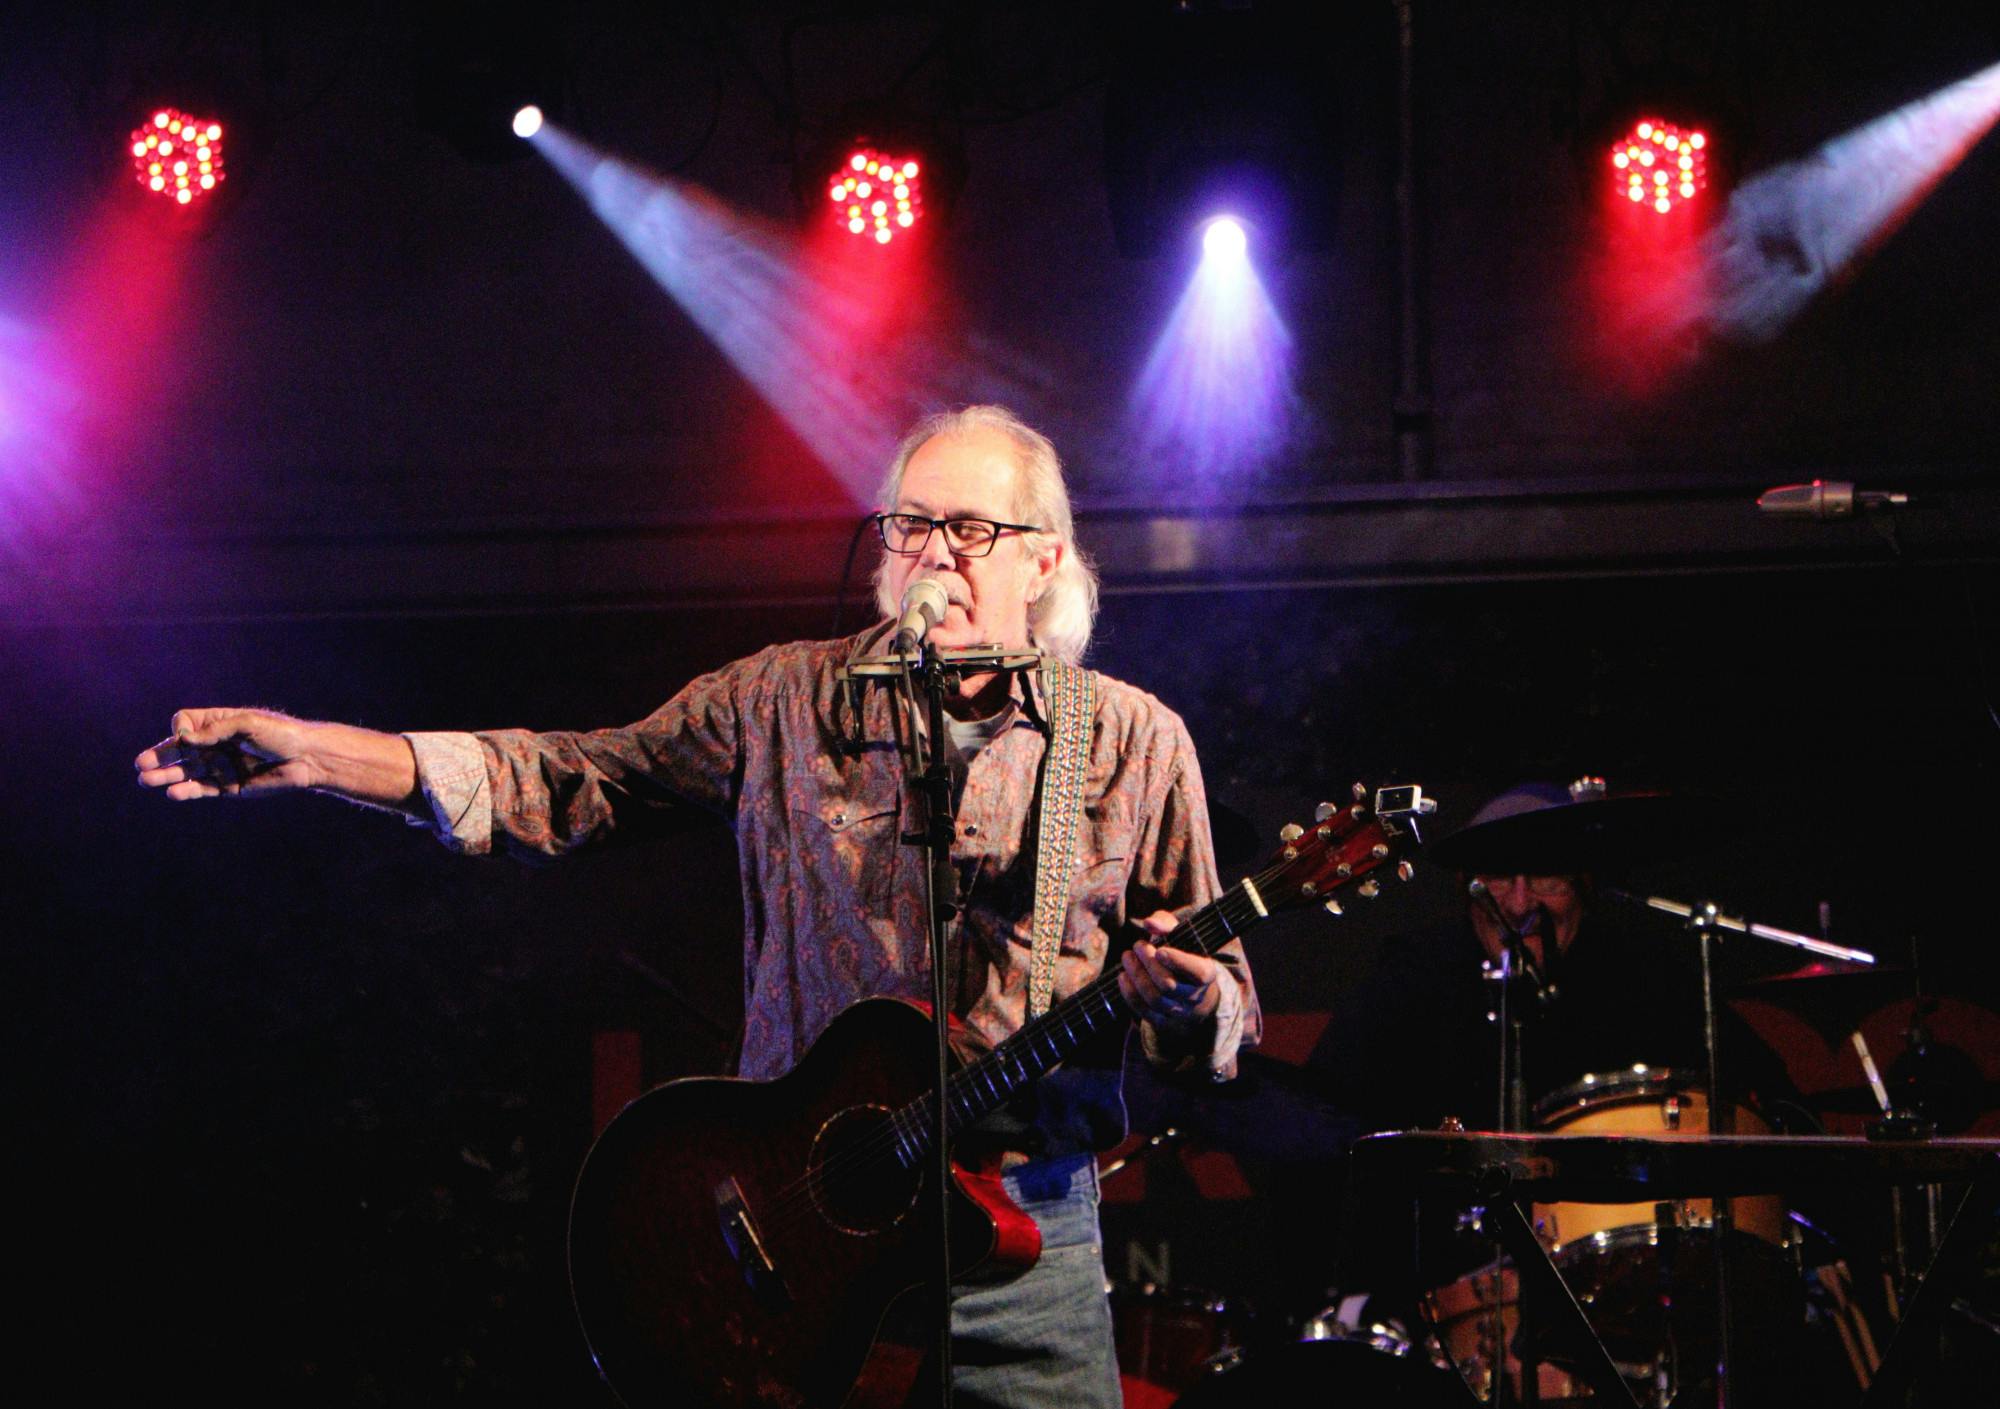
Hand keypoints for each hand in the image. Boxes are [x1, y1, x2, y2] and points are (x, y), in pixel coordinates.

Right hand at [134, 708, 321, 799]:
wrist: (306, 759)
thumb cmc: (280, 734)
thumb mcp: (248, 724)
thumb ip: (216, 731)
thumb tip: (184, 738)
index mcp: (218, 724)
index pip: (185, 724)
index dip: (181, 730)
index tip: (187, 737)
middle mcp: (215, 745)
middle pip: (179, 750)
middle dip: (160, 756)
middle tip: (141, 764)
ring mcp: (220, 766)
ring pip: (186, 772)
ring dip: (166, 776)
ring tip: (146, 780)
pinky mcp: (228, 787)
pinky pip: (202, 789)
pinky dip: (187, 791)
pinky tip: (173, 792)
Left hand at [1117, 911, 1221, 1031]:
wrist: (1190, 989)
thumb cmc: (1183, 955)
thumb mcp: (1181, 935)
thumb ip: (1166, 924)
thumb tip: (1149, 923)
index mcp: (1206, 974)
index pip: (1197, 973)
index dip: (1178, 962)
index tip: (1160, 950)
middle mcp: (1195, 996)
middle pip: (1169, 985)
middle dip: (1148, 964)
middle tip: (1137, 945)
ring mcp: (1179, 1012)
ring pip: (1155, 999)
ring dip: (1136, 976)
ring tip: (1127, 957)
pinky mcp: (1163, 1021)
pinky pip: (1144, 1011)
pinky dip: (1130, 993)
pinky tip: (1123, 976)